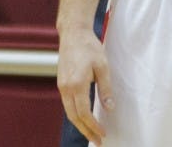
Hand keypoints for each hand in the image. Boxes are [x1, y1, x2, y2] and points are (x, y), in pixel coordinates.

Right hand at [57, 27, 113, 144]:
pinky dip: (75, 114)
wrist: (73, 34)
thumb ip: (105, 88)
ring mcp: (61, 87)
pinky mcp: (61, 84)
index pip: (83, 113)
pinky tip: (83, 118)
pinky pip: (67, 104)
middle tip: (98, 140)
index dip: (92, 126)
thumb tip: (109, 108)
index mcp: (77, 85)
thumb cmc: (90, 47)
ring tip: (92, 133)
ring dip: (80, 125)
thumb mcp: (103, 66)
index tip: (102, 134)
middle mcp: (66, 89)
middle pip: (74, 117)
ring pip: (69, 112)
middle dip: (85, 130)